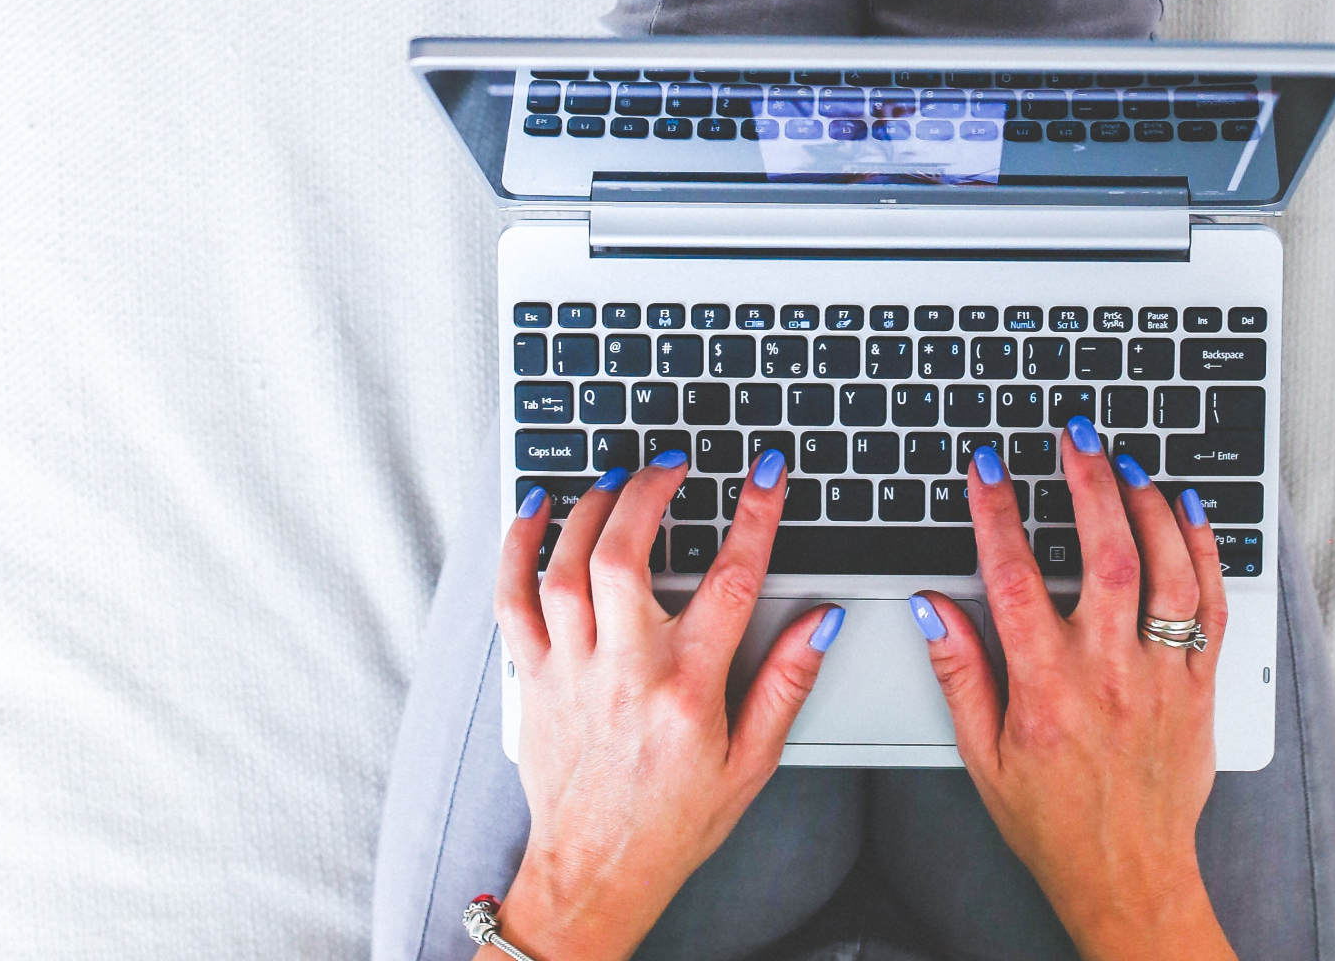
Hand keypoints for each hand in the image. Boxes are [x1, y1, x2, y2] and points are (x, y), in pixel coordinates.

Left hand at [487, 449, 841, 960]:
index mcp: (687, 688)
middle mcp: (624, 670)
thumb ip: (787, 683)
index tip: (766, 473)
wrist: (596, 872)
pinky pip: (512, 599)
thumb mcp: (753, 761)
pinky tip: (536, 509)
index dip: (754, 516)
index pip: (730, 582)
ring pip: (565, 568)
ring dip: (590, 510)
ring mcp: (570, 671)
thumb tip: (822, 622)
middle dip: (649, 493)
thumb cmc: (674, 820)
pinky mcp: (532, 678)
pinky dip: (519, 546)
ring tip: (618, 479)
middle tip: (673, 464)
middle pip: (625, 555)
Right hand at [914, 418, 1235, 960]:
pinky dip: (1204, 552)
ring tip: (1126, 463)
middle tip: (1076, 437)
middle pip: (1106, 555)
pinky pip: (1211, 606)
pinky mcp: (1200, 685)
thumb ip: (960, 674)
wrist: (1129, 875)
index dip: (997, 513)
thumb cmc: (1053, 822)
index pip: (1014, 578)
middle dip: (1090, 483)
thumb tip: (934, 609)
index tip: (987, 468)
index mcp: (1047, 688)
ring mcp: (1162, 676)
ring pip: (1167, 571)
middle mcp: (1109, 673)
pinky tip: (1189, 513)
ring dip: (1148, 506)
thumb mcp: (982, 756)